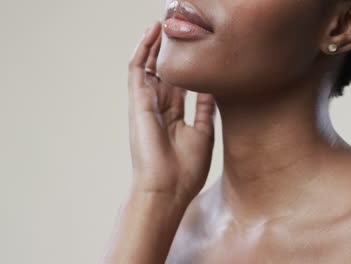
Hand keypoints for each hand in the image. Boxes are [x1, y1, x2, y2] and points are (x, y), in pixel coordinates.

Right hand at [127, 21, 216, 203]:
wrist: (166, 188)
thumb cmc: (184, 169)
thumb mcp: (202, 134)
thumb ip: (205, 110)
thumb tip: (213, 89)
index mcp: (173, 117)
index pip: (179, 84)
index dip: (186, 66)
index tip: (197, 49)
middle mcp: (158, 108)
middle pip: (164, 72)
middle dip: (171, 51)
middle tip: (181, 29)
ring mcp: (146, 104)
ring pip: (149, 66)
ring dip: (155, 44)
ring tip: (165, 22)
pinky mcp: (137, 102)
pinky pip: (137, 69)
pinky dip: (143, 49)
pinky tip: (152, 32)